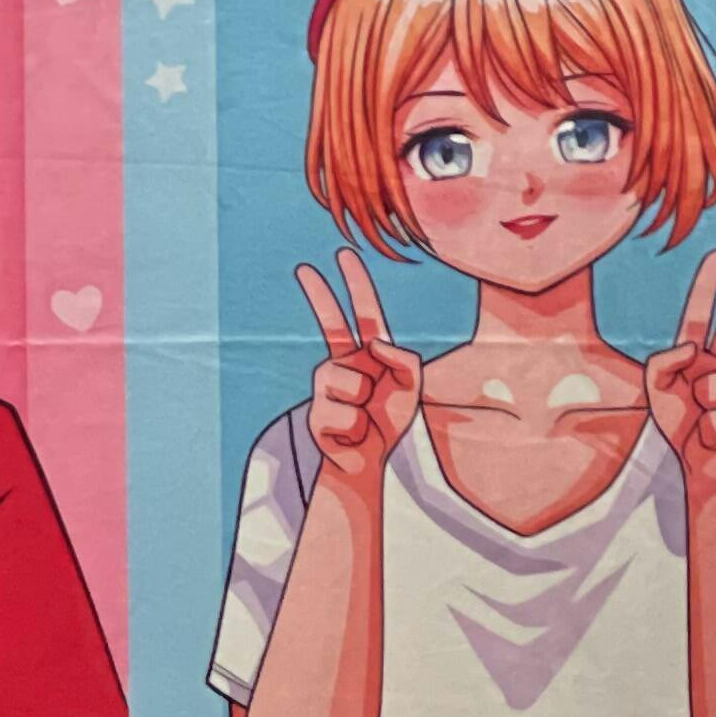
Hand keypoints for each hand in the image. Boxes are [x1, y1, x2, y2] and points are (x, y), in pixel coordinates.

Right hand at [296, 250, 421, 481]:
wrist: (365, 460)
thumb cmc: (386, 420)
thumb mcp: (412, 387)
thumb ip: (404, 359)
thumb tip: (372, 344)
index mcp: (367, 353)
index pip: (363, 313)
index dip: (355, 284)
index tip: (343, 256)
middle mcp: (343, 362)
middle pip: (330, 325)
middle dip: (319, 295)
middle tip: (303, 268)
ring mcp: (326, 387)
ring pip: (353, 383)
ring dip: (366, 405)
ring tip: (363, 419)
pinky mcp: (316, 413)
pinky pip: (346, 414)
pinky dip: (358, 429)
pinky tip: (352, 435)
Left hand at [645, 250, 715, 490]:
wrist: (700, 464)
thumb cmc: (681, 423)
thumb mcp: (656, 391)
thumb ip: (662, 362)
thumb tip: (693, 347)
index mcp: (700, 358)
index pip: (701, 317)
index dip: (707, 288)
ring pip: (709, 386)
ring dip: (697, 408)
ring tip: (702, 422)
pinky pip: (715, 421)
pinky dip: (706, 434)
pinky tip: (713, 439)